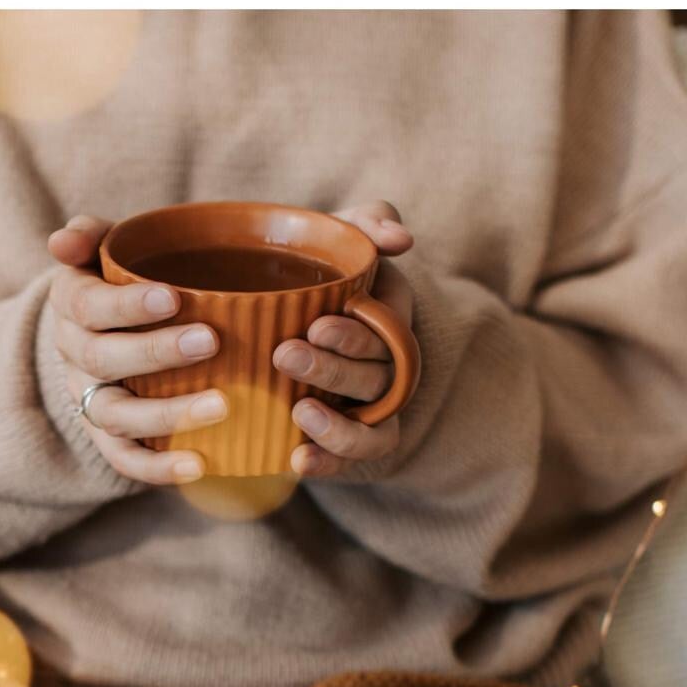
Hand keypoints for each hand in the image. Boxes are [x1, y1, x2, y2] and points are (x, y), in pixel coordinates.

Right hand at [44, 214, 225, 484]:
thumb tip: (61, 241)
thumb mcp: (106, 250)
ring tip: (222, 405)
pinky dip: (158, 469)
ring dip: (166, 415)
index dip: (127, 306)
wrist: (107, 331)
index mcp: (72, 306)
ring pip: (115, 415)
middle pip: (103, 361)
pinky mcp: (109, 438)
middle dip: (155, 353)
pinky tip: (201, 464)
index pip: (87, 307)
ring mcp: (90, 400)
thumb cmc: (122, 281)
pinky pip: (126, 460)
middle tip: (211, 341)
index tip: (173, 298)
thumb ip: (91, 236)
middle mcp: (74, 357)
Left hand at [276, 199, 413, 478]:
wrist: (285, 306)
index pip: (387, 334)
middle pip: (375, 379)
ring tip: (298, 413)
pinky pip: (353, 460)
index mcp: (389, 320)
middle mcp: (387, 367)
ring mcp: (369, 407)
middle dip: (333, 370)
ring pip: (373, 427)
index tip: (317, 325)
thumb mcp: (345, 235)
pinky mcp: (346, 439)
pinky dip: (330, 464)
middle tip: (285, 354)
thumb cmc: (320, 266)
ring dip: (339, 427)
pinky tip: (296, 461)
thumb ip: (371, 222)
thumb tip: (402, 239)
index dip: (356, 336)